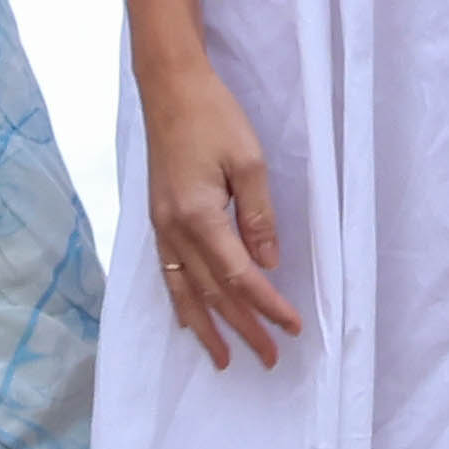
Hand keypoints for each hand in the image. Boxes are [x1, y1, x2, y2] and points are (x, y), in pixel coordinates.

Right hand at [130, 47, 300, 373]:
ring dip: (207, 329)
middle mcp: (174, 230)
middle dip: (242, 329)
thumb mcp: (249, 161)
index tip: (291, 328)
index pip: (240, 277)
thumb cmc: (213, 116)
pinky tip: (190, 321)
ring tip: (223, 360)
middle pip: (213, 294)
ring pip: (185, 293)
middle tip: (267, 358)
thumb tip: (268, 264)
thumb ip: (258, 216)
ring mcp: (161, 228)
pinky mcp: (157, 220)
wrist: (169, 88)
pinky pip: (168, 275)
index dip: (267, 306)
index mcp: (199, 217)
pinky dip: (181, 304)